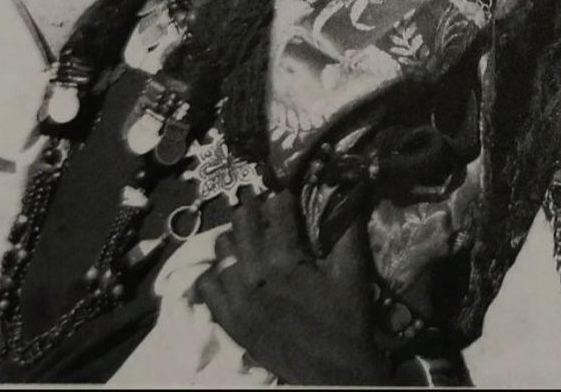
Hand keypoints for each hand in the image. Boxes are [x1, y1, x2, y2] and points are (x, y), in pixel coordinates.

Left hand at [193, 189, 391, 384]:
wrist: (333, 372)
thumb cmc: (346, 318)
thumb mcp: (353, 270)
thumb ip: (348, 227)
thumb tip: (351, 189)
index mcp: (286, 261)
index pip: (276, 211)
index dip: (282, 196)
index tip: (286, 193)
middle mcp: (255, 276)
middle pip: (243, 224)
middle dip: (255, 210)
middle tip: (266, 209)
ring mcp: (237, 300)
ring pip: (223, 250)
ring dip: (236, 237)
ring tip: (250, 236)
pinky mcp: (229, 321)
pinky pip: (207, 285)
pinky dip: (215, 271)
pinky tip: (230, 267)